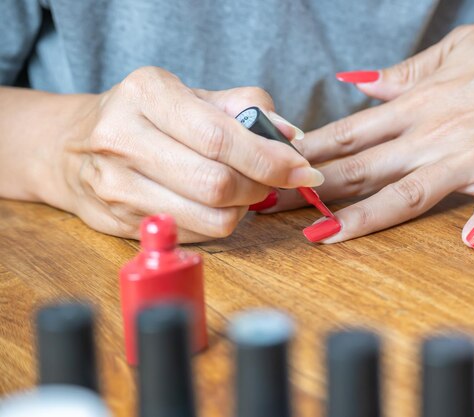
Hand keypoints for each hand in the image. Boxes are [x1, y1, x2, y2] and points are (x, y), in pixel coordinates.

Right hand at [56, 67, 321, 241]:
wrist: (71, 147)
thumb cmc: (145, 117)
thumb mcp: (191, 96)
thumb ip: (245, 108)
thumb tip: (291, 137)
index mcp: (146, 94)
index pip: (220, 137)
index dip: (270, 159)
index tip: (301, 169)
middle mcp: (123, 138)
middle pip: (217, 184)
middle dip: (260, 187)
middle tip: (272, 180)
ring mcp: (116, 185)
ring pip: (209, 218)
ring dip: (242, 210)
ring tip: (241, 191)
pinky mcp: (118, 222)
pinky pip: (193, 235)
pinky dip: (217, 223)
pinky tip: (210, 204)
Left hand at [267, 4, 473, 247]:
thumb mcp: (452, 52)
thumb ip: (401, 75)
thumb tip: (358, 84)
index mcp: (416, 107)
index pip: (347, 134)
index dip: (304, 153)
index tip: (270, 166)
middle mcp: (431, 136)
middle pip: (359, 167)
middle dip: (310, 189)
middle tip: (268, 207)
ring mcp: (469, 157)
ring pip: (406, 192)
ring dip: (364, 216)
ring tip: (325, 236)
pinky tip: (470, 240)